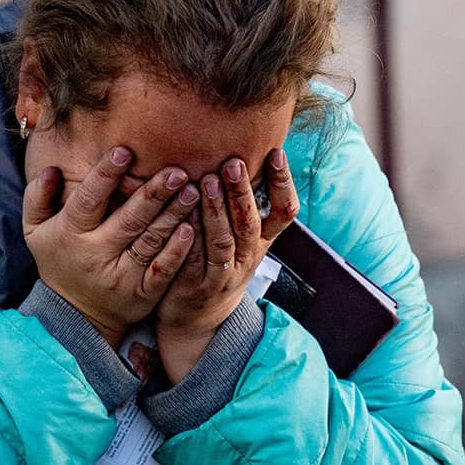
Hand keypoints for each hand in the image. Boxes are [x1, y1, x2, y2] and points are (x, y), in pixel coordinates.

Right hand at [23, 146, 200, 347]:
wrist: (76, 316)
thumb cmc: (59, 260)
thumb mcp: (35, 231)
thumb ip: (37, 197)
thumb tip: (50, 170)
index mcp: (70, 233)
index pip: (88, 200)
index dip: (105, 176)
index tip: (124, 152)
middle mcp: (96, 255)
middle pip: (129, 218)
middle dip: (154, 193)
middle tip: (177, 170)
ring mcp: (121, 277)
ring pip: (151, 240)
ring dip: (174, 214)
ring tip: (192, 190)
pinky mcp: (142, 294)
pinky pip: (163, 270)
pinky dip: (178, 250)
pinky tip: (190, 228)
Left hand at [155, 148, 298, 382]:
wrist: (199, 316)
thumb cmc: (218, 261)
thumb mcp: (241, 236)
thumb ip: (243, 201)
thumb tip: (243, 148)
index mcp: (262, 240)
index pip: (284, 211)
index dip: (283, 183)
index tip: (276, 152)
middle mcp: (247, 256)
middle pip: (250, 223)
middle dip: (243, 192)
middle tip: (233, 162)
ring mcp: (223, 274)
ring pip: (223, 241)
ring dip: (216, 211)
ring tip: (206, 180)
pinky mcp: (196, 286)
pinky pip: (194, 260)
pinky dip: (189, 237)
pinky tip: (181, 215)